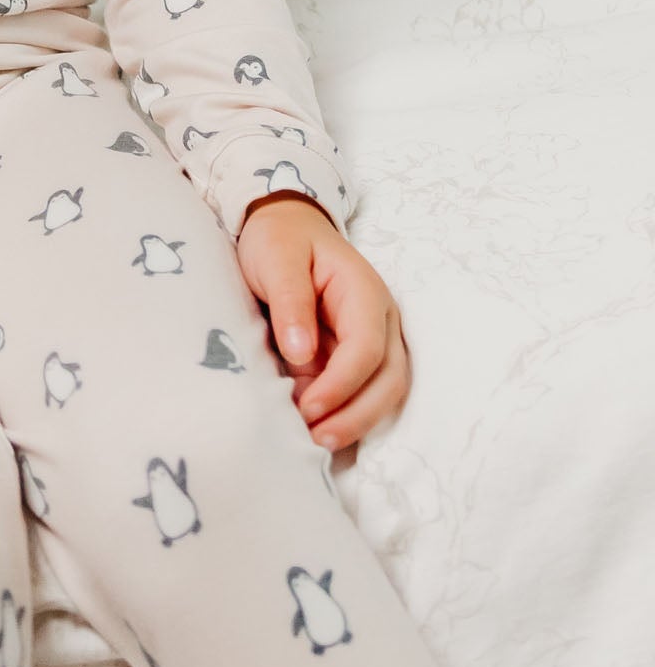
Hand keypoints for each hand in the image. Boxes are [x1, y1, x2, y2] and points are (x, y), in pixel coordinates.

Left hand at [236, 194, 409, 450]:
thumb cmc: (280, 238)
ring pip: (384, 392)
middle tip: (316, 439)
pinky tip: (317, 427)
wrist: (284, 224)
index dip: (342, 384)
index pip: (368, 349)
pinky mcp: (357, 353)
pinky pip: (363, 389)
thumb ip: (291, 302)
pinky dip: (345, 411)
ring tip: (315, 441)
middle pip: (389, 380)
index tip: (309, 407)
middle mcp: (380, 319)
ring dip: (355, 421)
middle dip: (357, 416)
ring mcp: (375, 337)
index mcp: (364, 292)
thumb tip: (302, 354)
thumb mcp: (277, 258)